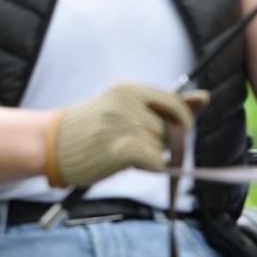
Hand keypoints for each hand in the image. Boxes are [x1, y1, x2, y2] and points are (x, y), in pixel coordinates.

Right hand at [45, 84, 208, 187]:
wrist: (50, 144)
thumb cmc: (91, 127)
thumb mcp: (125, 107)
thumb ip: (166, 104)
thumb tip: (206, 97)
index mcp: (130, 89)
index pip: (176, 104)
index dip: (181, 122)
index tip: (174, 133)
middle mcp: (128, 103)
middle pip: (170, 129)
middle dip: (160, 142)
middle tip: (134, 145)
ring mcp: (123, 126)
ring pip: (161, 147)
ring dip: (150, 155)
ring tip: (121, 152)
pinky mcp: (121, 150)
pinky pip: (155, 162)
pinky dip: (147, 167)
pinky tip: (124, 163)